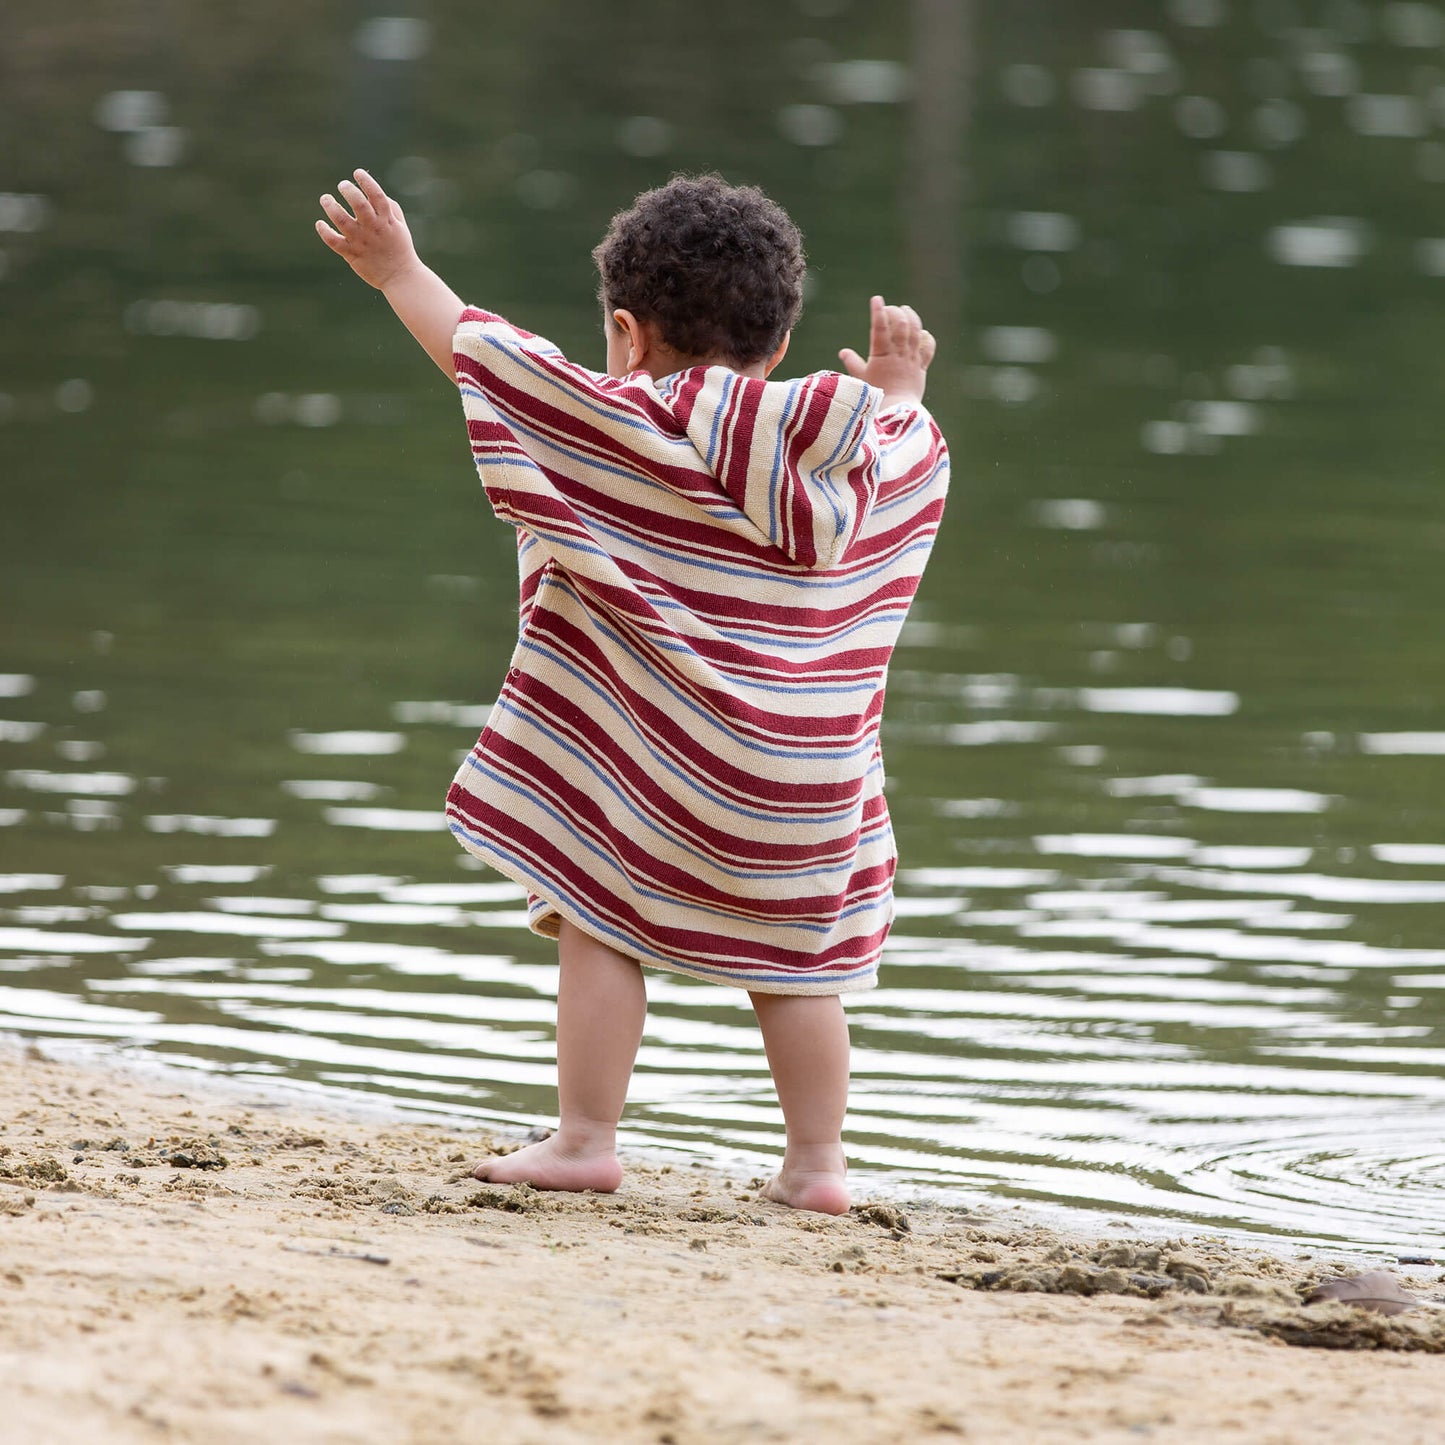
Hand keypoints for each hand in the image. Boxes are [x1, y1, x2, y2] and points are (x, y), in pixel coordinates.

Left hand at [316, 169, 418, 290]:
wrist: (401, 278)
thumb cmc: (401, 250)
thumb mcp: (400, 227)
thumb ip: (390, 208)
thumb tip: (374, 193)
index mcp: (386, 221)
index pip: (376, 195)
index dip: (366, 181)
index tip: (357, 173)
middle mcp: (373, 229)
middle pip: (358, 204)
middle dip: (348, 190)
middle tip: (342, 185)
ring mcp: (362, 242)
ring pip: (341, 220)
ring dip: (330, 206)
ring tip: (325, 199)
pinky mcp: (352, 255)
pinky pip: (334, 241)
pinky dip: (324, 231)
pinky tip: (320, 224)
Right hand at [838, 295, 935, 406]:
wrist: (896, 411)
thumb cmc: (875, 396)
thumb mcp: (860, 379)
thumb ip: (852, 363)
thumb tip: (843, 352)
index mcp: (881, 355)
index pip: (880, 327)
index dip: (878, 311)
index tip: (876, 299)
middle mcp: (899, 354)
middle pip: (901, 325)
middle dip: (895, 312)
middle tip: (889, 309)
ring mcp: (912, 359)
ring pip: (915, 332)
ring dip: (911, 317)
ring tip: (905, 310)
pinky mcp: (921, 367)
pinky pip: (927, 348)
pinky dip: (926, 338)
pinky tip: (921, 333)